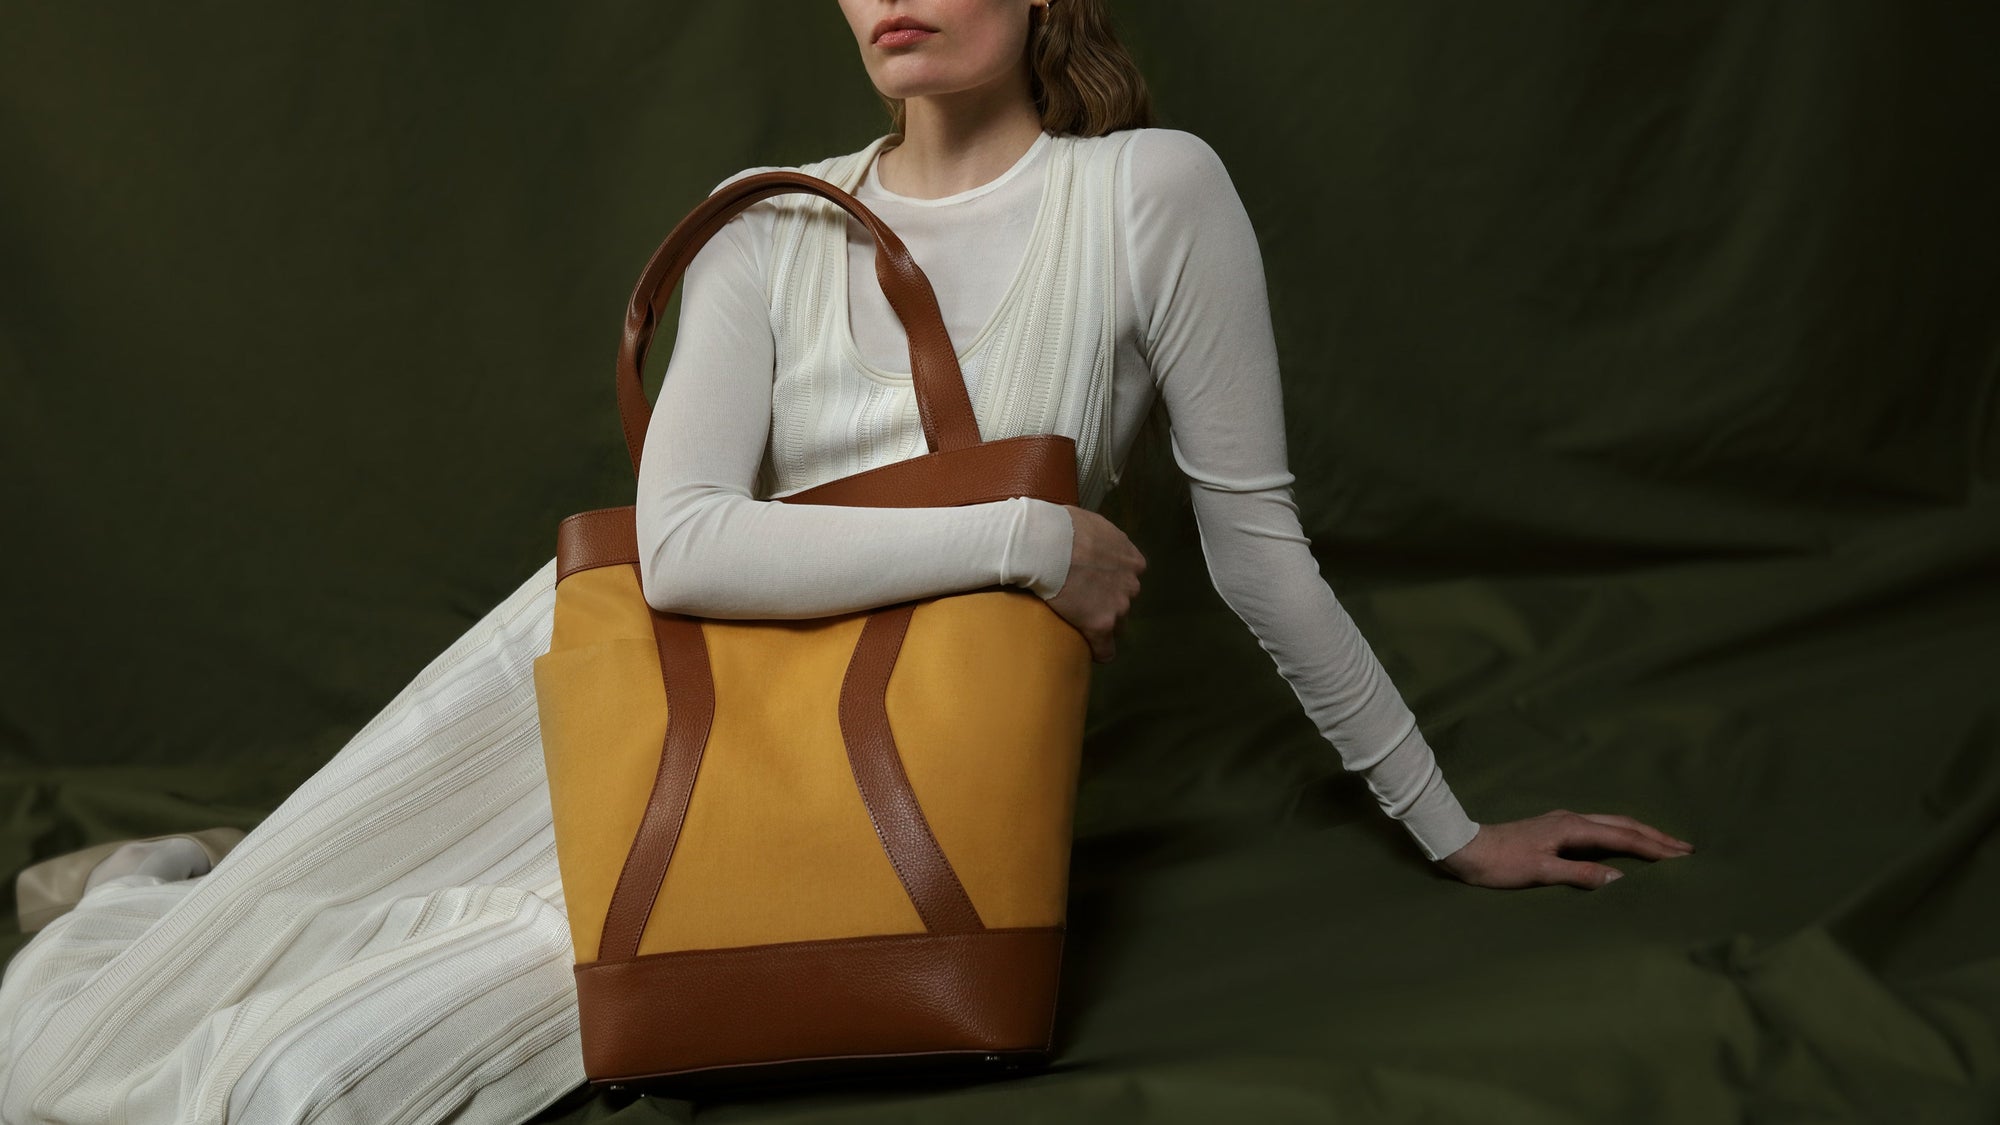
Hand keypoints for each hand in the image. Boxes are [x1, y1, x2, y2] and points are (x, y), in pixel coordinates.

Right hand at [1043, 504, 1146, 662]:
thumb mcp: (1089, 522)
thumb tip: (1087, 534)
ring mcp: (1119, 605)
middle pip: (1124, 601)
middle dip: (1107, 602)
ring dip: (1100, 622)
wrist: (1045, 545)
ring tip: (1078, 622)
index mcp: (1132, 559)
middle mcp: (1132, 583)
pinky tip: (1090, 652)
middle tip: (1081, 600)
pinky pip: (1106, 649)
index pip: (1128, 578)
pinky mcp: (1101, 625)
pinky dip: (1099, 650)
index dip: (1110, 583)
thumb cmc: (1060, 527)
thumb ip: (1099, 536)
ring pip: (1115, 624)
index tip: (1093, 585)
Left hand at [1434, 809, 1693, 888]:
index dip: (1654, 848)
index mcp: (1572, 827)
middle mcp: (1571, 819)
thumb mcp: (1540, 872)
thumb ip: (1580, 874)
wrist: (1465, 848)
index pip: (1623, 838)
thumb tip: (1620, 880)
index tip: (1682, 857)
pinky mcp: (1555, 829)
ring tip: (1665, 846)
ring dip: (1640, 834)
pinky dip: (1621, 836)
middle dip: (1655, 837)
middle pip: (1623, 825)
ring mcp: (1563, 822)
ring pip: (1612, 824)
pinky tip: (1624, 846)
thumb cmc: (1500, 864)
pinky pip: (1600, 830)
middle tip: (1686, 849)